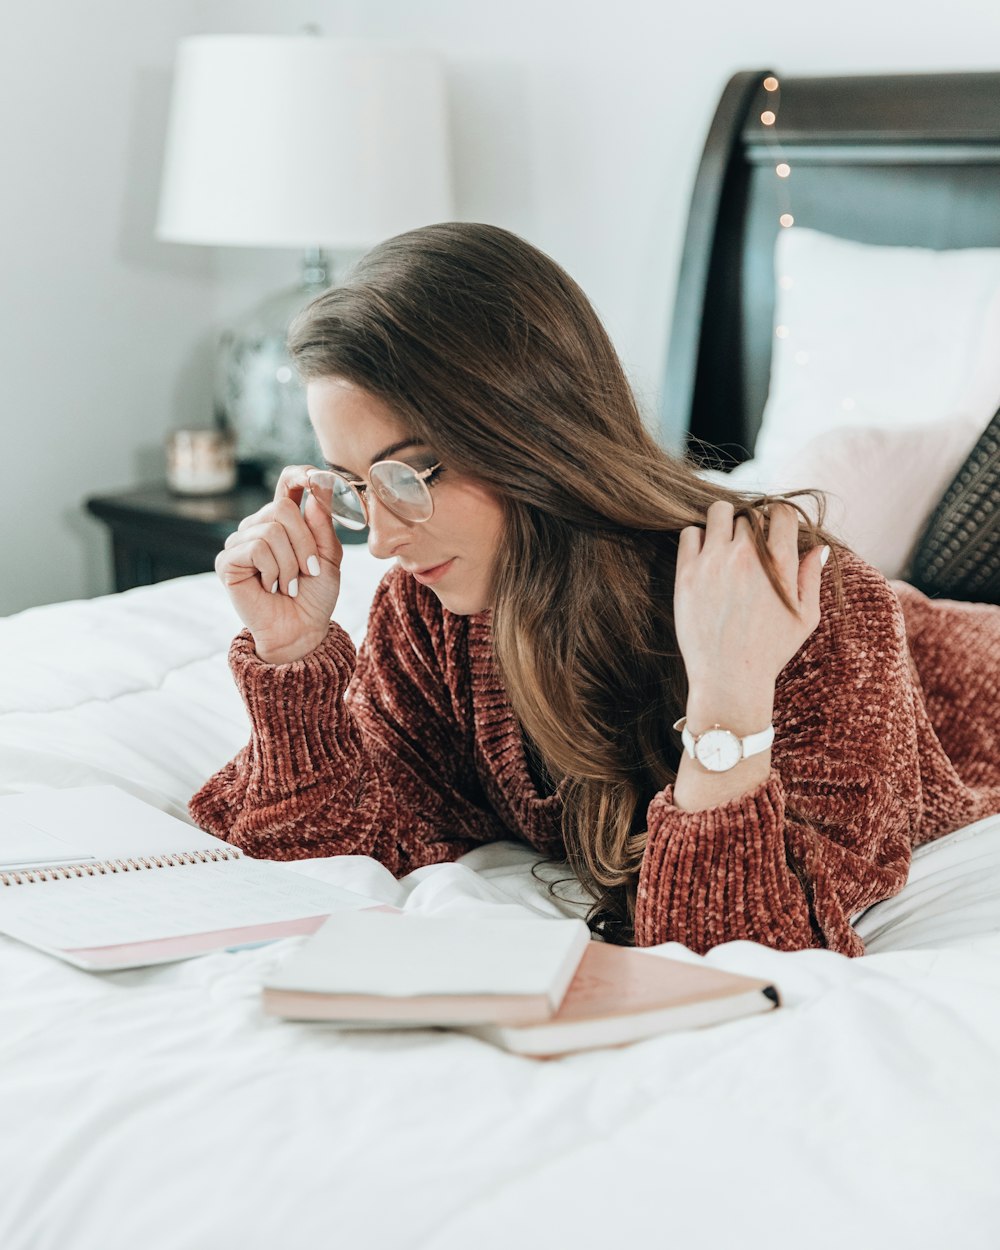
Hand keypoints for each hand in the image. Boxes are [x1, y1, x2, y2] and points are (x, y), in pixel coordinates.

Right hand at [216, 465, 343, 663]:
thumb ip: (322, 524)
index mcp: (284, 521)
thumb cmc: (315, 595)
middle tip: (309, 571)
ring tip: (290, 584)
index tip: (317, 477)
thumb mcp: (328, 557)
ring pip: (271, 529)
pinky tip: (272, 587)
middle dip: (304, 543)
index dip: (300, 475)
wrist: (301, 630)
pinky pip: (256, 547)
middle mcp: (258, 526)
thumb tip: (314, 490)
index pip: (287, 483)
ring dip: (290, 563)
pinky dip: (273, 570)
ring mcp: (240, 542)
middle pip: (282, 507)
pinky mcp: (228, 561)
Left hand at [674, 501, 825, 725]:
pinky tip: (704, 556)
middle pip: (749, 513)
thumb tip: (818, 547)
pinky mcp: (687, 573)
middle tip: (747, 547)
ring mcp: (714, 562)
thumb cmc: (770, 651)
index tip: (772, 532)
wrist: (729, 679)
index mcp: (779, 564)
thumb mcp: (805, 618)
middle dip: (751, 525)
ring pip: (718, 513)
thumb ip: (811, 578)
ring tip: (724, 543)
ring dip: (723, 522)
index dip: (779, 519)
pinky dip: (698, 538)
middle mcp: (747, 556)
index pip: (781, 512)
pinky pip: (690, 533)